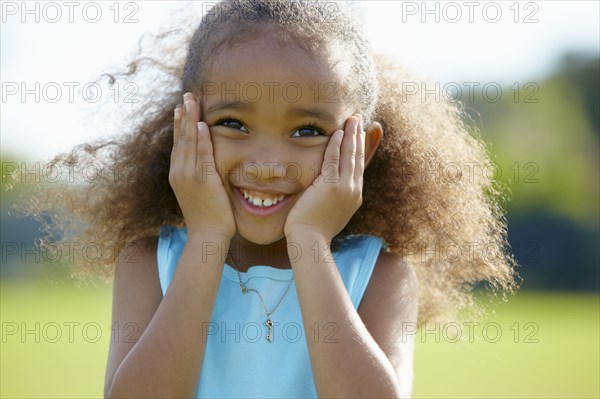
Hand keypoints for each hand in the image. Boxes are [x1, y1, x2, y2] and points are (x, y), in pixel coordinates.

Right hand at [169, 92, 235, 239]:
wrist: (207, 236)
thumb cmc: (207, 218)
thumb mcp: (198, 193)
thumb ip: (199, 177)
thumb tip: (205, 168)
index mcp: (177, 174)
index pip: (178, 144)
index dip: (180, 125)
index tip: (182, 108)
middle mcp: (179, 172)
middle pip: (181, 137)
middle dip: (184, 115)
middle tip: (186, 96)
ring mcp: (189, 176)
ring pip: (189, 142)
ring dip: (191, 120)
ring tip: (192, 101)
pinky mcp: (202, 180)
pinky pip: (202, 155)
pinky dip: (202, 139)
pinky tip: (202, 124)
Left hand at [284, 114, 364, 242]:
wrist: (310, 240)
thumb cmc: (314, 230)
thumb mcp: (330, 212)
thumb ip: (332, 198)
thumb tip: (326, 191)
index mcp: (354, 196)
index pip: (358, 167)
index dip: (359, 149)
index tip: (358, 135)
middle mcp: (353, 190)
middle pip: (358, 157)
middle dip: (358, 137)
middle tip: (358, 120)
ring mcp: (344, 188)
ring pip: (349, 155)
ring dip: (351, 135)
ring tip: (352, 119)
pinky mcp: (331, 185)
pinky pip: (334, 159)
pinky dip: (336, 144)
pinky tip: (337, 132)